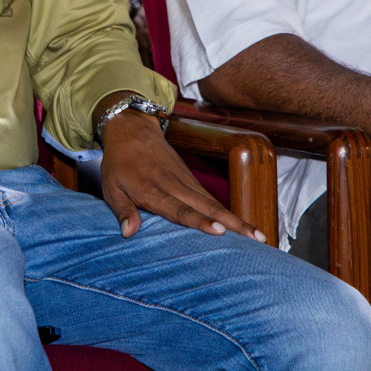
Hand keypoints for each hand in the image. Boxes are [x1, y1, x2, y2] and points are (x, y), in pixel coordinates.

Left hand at [99, 110, 264, 240]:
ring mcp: (187, 182)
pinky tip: (243, 227)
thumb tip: (128, 233)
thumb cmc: (120, 162)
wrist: (133, 129)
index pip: (180, 209)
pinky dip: (229, 213)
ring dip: (238, 220)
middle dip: (233, 224)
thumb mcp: (111, 186)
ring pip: (215, 203)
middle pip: (208, 207)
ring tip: (259, 238)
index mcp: (155, 191)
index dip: (200, 221)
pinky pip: (212, 199)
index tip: (219, 230)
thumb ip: (122, 210)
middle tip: (257, 240)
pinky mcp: (191, 180)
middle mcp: (176, 187)